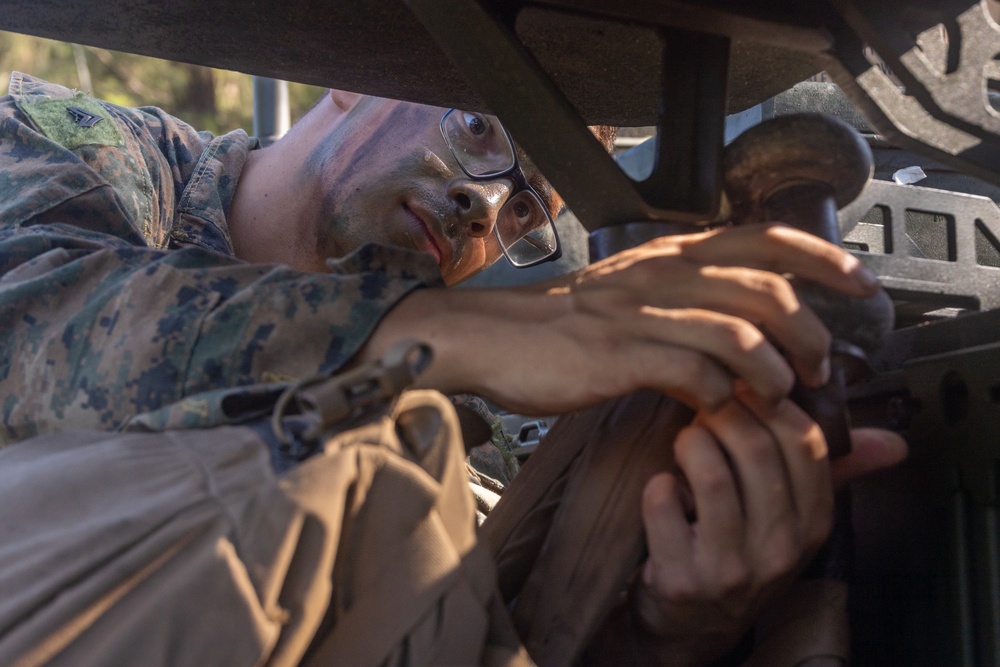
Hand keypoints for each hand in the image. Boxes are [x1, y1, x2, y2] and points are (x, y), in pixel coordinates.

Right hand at [362, 223, 880, 414]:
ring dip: (775, 372)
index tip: (860, 281)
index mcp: (669, 253)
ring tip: (781, 397)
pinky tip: (719, 409)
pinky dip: (723, 397)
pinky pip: (696, 374)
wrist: (493, 335)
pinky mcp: (621, 355)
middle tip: (820, 368)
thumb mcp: (630, 293)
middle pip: (766, 289)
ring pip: (741, 333)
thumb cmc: (563, 323)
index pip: (762, 238)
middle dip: (810, 332)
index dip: (821, 256)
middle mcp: (662, 273)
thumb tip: (742, 331)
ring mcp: (642, 313)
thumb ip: (685, 301)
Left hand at [630, 388, 906, 665]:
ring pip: (712, 474)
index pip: (806, 443)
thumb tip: (894, 443)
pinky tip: (663, 485)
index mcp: (813, 524)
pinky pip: (664, 504)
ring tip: (686, 440)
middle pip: (757, 450)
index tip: (743, 388)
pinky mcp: (683, 579)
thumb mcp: (792, 518)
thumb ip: (835, 471)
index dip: (770, 402)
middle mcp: (780, 549)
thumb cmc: (741, 553)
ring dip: (691, 442)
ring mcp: (732, 568)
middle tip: (704, 406)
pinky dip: (658, 483)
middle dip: (723, 413)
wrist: (692, 624)